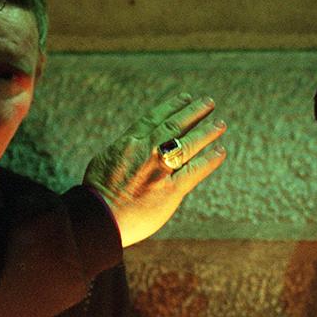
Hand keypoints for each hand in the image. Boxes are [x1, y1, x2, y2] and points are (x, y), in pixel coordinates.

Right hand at [83, 92, 226, 246]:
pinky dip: (209, 160)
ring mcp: (159, 171)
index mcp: (128, 143)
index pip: (154, 118)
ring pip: (187, 144)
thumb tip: (130, 148)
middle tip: (209, 102)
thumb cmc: (96, 196)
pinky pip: (195, 171)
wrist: (97, 219)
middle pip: (174, 126)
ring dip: (206, 132)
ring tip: (220, 124)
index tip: (186, 98)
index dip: (172, 106)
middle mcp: (146, 152)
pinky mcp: (170, 191)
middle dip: (194, 112)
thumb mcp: (104, 162)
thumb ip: (123, 153)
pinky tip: (220, 151)